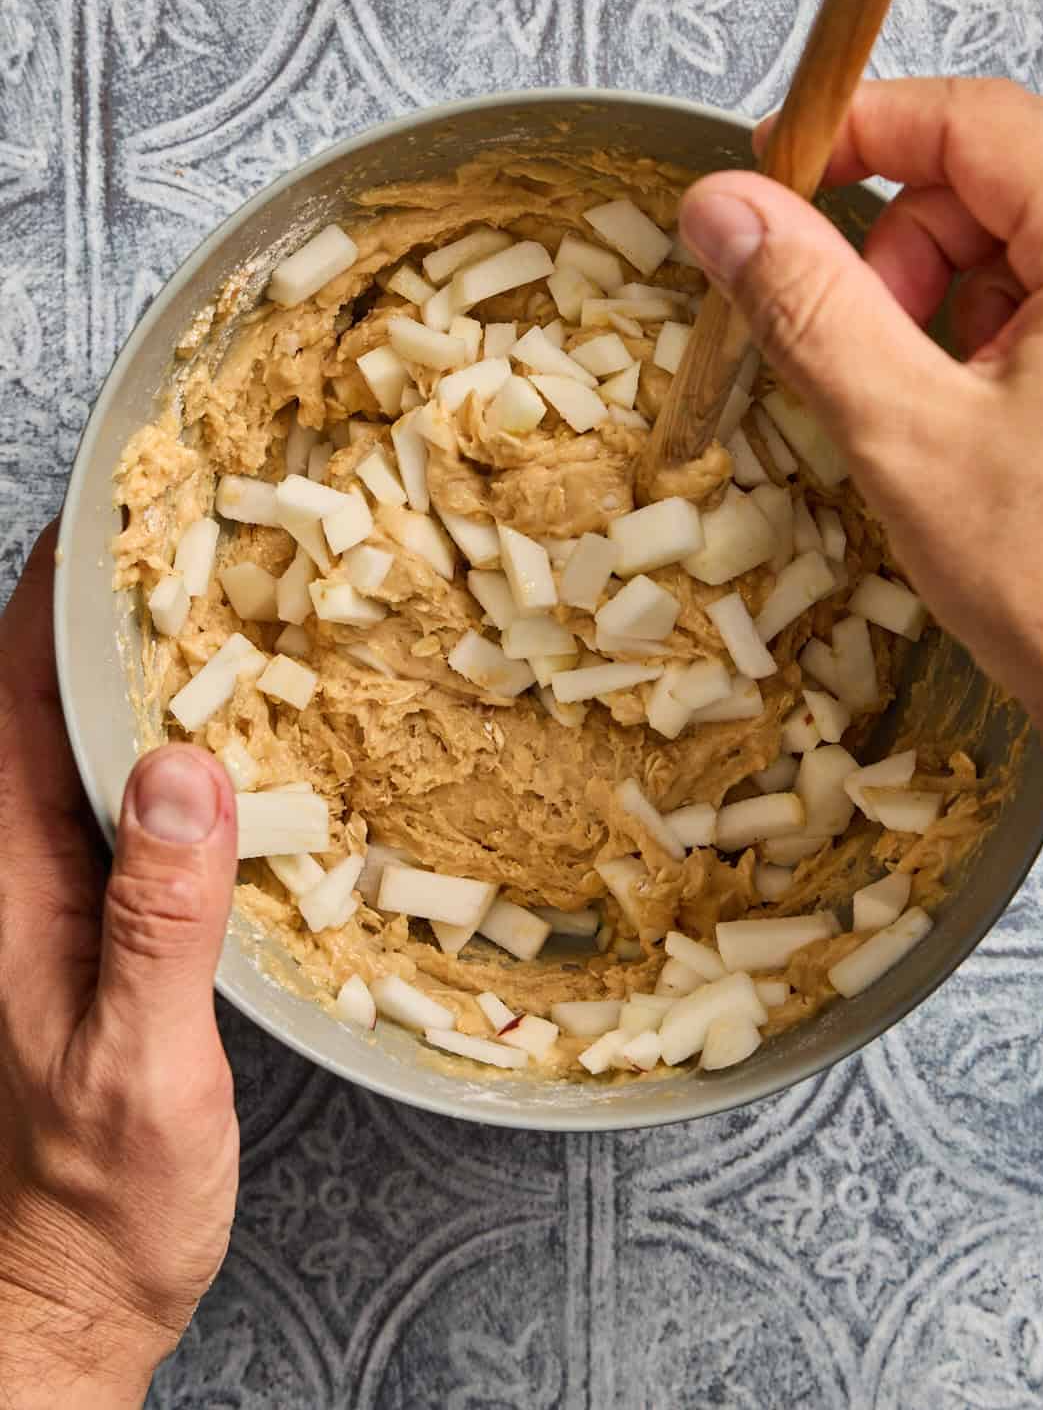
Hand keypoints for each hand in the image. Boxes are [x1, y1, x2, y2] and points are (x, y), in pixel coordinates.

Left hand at [0, 526, 238, 1406]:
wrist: (67, 1297)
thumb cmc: (90, 1199)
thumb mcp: (133, 1063)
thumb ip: (156, 919)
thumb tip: (179, 770)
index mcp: (7, 877)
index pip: (9, 692)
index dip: (52, 592)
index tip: (115, 508)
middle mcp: (23, 867)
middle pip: (46, 695)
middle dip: (111, 603)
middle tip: (202, 528)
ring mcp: (64, 894)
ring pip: (93, 738)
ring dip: (149, 663)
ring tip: (239, 597)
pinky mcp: (111, 923)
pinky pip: (138, 797)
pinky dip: (184, 737)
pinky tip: (253, 729)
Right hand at [679, 78, 1042, 1085]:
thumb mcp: (904, 431)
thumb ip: (807, 302)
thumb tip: (729, 209)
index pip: (977, 118)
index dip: (864, 128)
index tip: (785, 166)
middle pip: (1001, 173)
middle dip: (903, 234)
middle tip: (851, 318)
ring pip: (1025, 239)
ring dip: (944, 291)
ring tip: (916, 394)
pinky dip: (988, 334)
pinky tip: (964, 415)